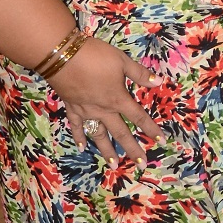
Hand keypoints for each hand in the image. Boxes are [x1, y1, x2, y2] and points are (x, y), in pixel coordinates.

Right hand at [48, 37, 163, 162]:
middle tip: (141, 165)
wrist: (62, 57)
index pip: (138, 116)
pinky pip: (76, 127)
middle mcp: (104, 110)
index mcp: (118, 99)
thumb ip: (139, 74)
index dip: (150, 128)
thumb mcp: (122, 61)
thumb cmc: (95, 57)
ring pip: (99, 135)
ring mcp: (86, 112)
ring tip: (114, 165)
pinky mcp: (72, 109)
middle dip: (132, 149)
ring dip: (107, 151)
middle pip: (121, 133)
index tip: (160, 140)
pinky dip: (79, 138)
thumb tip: (159, 82)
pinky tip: (82, 148)